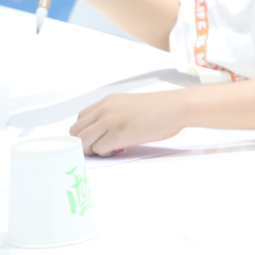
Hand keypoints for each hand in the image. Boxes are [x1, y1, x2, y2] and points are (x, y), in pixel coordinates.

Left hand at [70, 90, 185, 155]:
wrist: (178, 107)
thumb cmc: (162, 108)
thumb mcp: (131, 104)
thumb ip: (114, 114)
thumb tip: (104, 132)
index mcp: (108, 101)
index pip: (81, 118)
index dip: (85, 132)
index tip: (95, 139)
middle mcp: (105, 109)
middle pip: (76, 131)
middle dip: (84, 143)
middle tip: (100, 147)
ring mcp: (110, 121)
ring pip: (83, 141)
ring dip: (93, 149)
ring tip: (110, 149)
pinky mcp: (118, 135)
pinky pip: (99, 149)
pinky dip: (106, 153)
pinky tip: (120, 149)